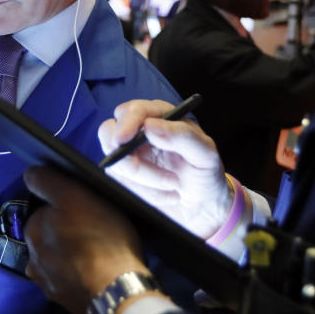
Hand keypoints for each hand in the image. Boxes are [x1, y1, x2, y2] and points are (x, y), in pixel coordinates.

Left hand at [23, 166, 149, 313]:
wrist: (117, 292)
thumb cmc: (98, 237)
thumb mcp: (74, 196)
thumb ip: (47, 182)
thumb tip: (29, 174)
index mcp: (32, 230)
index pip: (45, 210)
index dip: (64, 207)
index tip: (84, 210)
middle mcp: (32, 258)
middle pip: (49, 237)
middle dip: (64, 233)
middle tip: (93, 232)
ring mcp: (47, 284)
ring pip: (57, 260)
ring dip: (69, 256)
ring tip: (96, 256)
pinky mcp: (64, 302)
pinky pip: (69, 282)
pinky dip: (77, 277)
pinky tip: (95, 275)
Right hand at [98, 99, 231, 239]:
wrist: (203, 202)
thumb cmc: (204, 171)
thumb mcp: (205, 154)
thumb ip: (182, 136)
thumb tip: (150, 126)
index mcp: (160, 116)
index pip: (132, 111)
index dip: (125, 123)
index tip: (124, 139)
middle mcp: (139, 131)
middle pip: (109, 133)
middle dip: (125, 156)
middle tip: (142, 170)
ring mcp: (128, 153)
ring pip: (114, 163)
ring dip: (144, 180)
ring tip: (173, 185)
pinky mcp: (124, 176)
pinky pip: (121, 184)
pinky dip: (145, 193)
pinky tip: (166, 195)